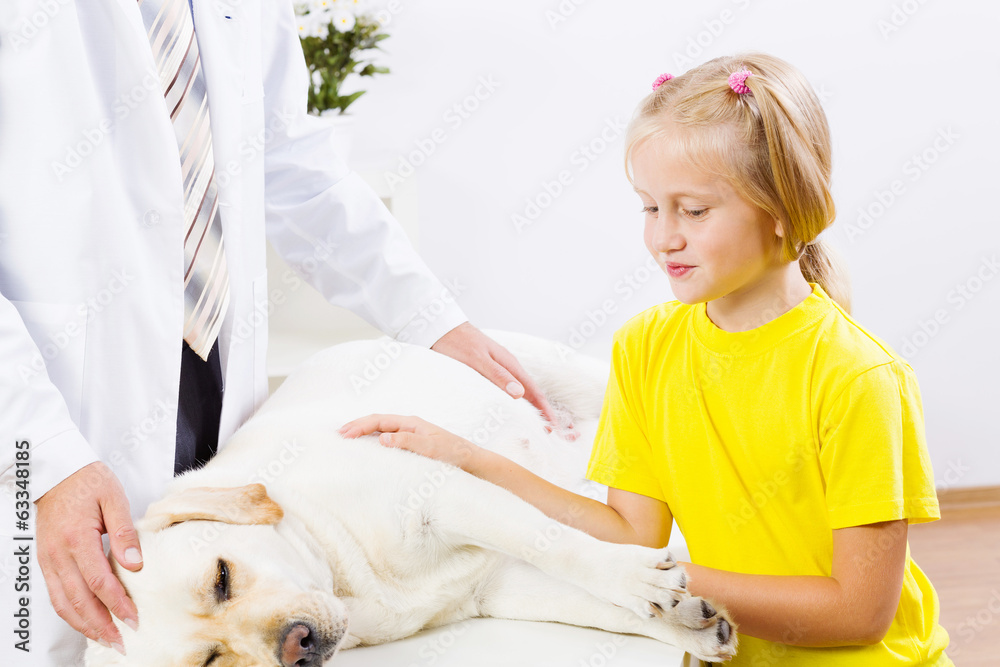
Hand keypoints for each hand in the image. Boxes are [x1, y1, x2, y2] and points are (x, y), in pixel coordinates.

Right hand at [35, 462, 141, 654]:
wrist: (56, 472)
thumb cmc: (88, 482)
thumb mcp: (114, 498)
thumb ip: (124, 532)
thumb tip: (135, 563)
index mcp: (77, 538)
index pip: (99, 581)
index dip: (116, 603)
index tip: (134, 618)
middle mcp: (58, 554)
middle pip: (79, 600)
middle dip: (101, 625)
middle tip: (122, 642)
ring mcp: (49, 560)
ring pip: (63, 603)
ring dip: (84, 625)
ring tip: (106, 640)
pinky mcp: (46, 561)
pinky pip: (55, 595)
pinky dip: (70, 613)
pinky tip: (87, 622)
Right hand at [339, 414, 480, 470]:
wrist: (471, 462)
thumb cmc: (453, 454)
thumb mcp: (431, 448)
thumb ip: (407, 442)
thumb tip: (382, 438)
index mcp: (411, 423)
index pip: (380, 420)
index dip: (360, 425)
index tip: (344, 433)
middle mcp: (410, 426)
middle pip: (378, 421)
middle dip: (358, 425)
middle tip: (339, 433)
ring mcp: (411, 435)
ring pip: (382, 429)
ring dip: (365, 432)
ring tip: (348, 437)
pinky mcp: (414, 445)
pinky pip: (389, 438)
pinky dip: (374, 440)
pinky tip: (369, 447)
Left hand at [430, 322, 564, 431]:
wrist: (442, 329)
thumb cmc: (458, 342)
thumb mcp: (477, 360)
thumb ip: (498, 375)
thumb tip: (519, 393)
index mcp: (510, 364)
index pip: (534, 392)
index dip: (545, 411)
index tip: (553, 427)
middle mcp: (509, 368)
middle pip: (532, 394)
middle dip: (543, 413)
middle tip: (550, 433)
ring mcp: (501, 371)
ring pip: (521, 394)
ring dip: (531, 411)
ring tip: (536, 428)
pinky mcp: (490, 374)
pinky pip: (508, 392)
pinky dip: (516, 406)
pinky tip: (514, 414)